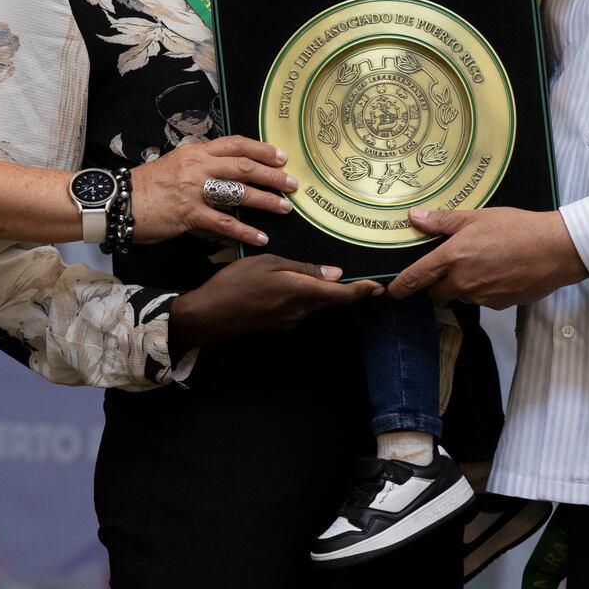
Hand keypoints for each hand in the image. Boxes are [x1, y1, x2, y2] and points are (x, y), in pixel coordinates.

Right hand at [128, 135, 295, 248]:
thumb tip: (225, 171)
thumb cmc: (146, 186)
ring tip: (285, 208)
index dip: (262, 149)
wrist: (117, 202)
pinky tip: (260, 238)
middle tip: (293, 184)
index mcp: (195, 151)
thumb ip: (200, 166)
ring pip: (239, 192)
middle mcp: (198, 167)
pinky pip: (224, 223)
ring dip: (266, 201)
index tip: (281, 156)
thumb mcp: (174, 164)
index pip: (235, 144)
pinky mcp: (188, 214)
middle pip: (244, 166)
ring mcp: (194, 190)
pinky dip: (245, 232)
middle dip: (273, 175)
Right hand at [170, 254, 378, 344]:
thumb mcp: (268, 263)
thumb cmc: (235, 283)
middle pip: (330, 301)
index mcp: (300, 292)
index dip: (363, 291)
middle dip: (345, 290)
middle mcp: (299, 311)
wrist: (207, 316)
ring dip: (323, 293)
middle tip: (360, 276)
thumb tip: (335, 273)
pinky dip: (304, 298)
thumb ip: (303, 269)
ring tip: (323, 275)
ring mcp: (288, 321)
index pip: (341, 295)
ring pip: (314, 305)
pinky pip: (299, 310)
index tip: (380, 287)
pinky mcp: (277, 326)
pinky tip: (293, 285)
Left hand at [387, 207, 586, 307]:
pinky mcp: (498, 305)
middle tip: (451, 265)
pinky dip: (484, 289)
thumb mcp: (477, 217)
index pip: (416, 277)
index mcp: (453, 257)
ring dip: (463, 285)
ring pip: (461, 296)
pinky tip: (499, 272)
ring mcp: (481, 296)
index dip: (401, 287)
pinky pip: (482, 300)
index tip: (393, 291)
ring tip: (483, 263)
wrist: (554, 250)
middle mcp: (463, 281)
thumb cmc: (517, 229)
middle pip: (437, 292)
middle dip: (438, 283)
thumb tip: (415, 217)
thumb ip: (443, 221)